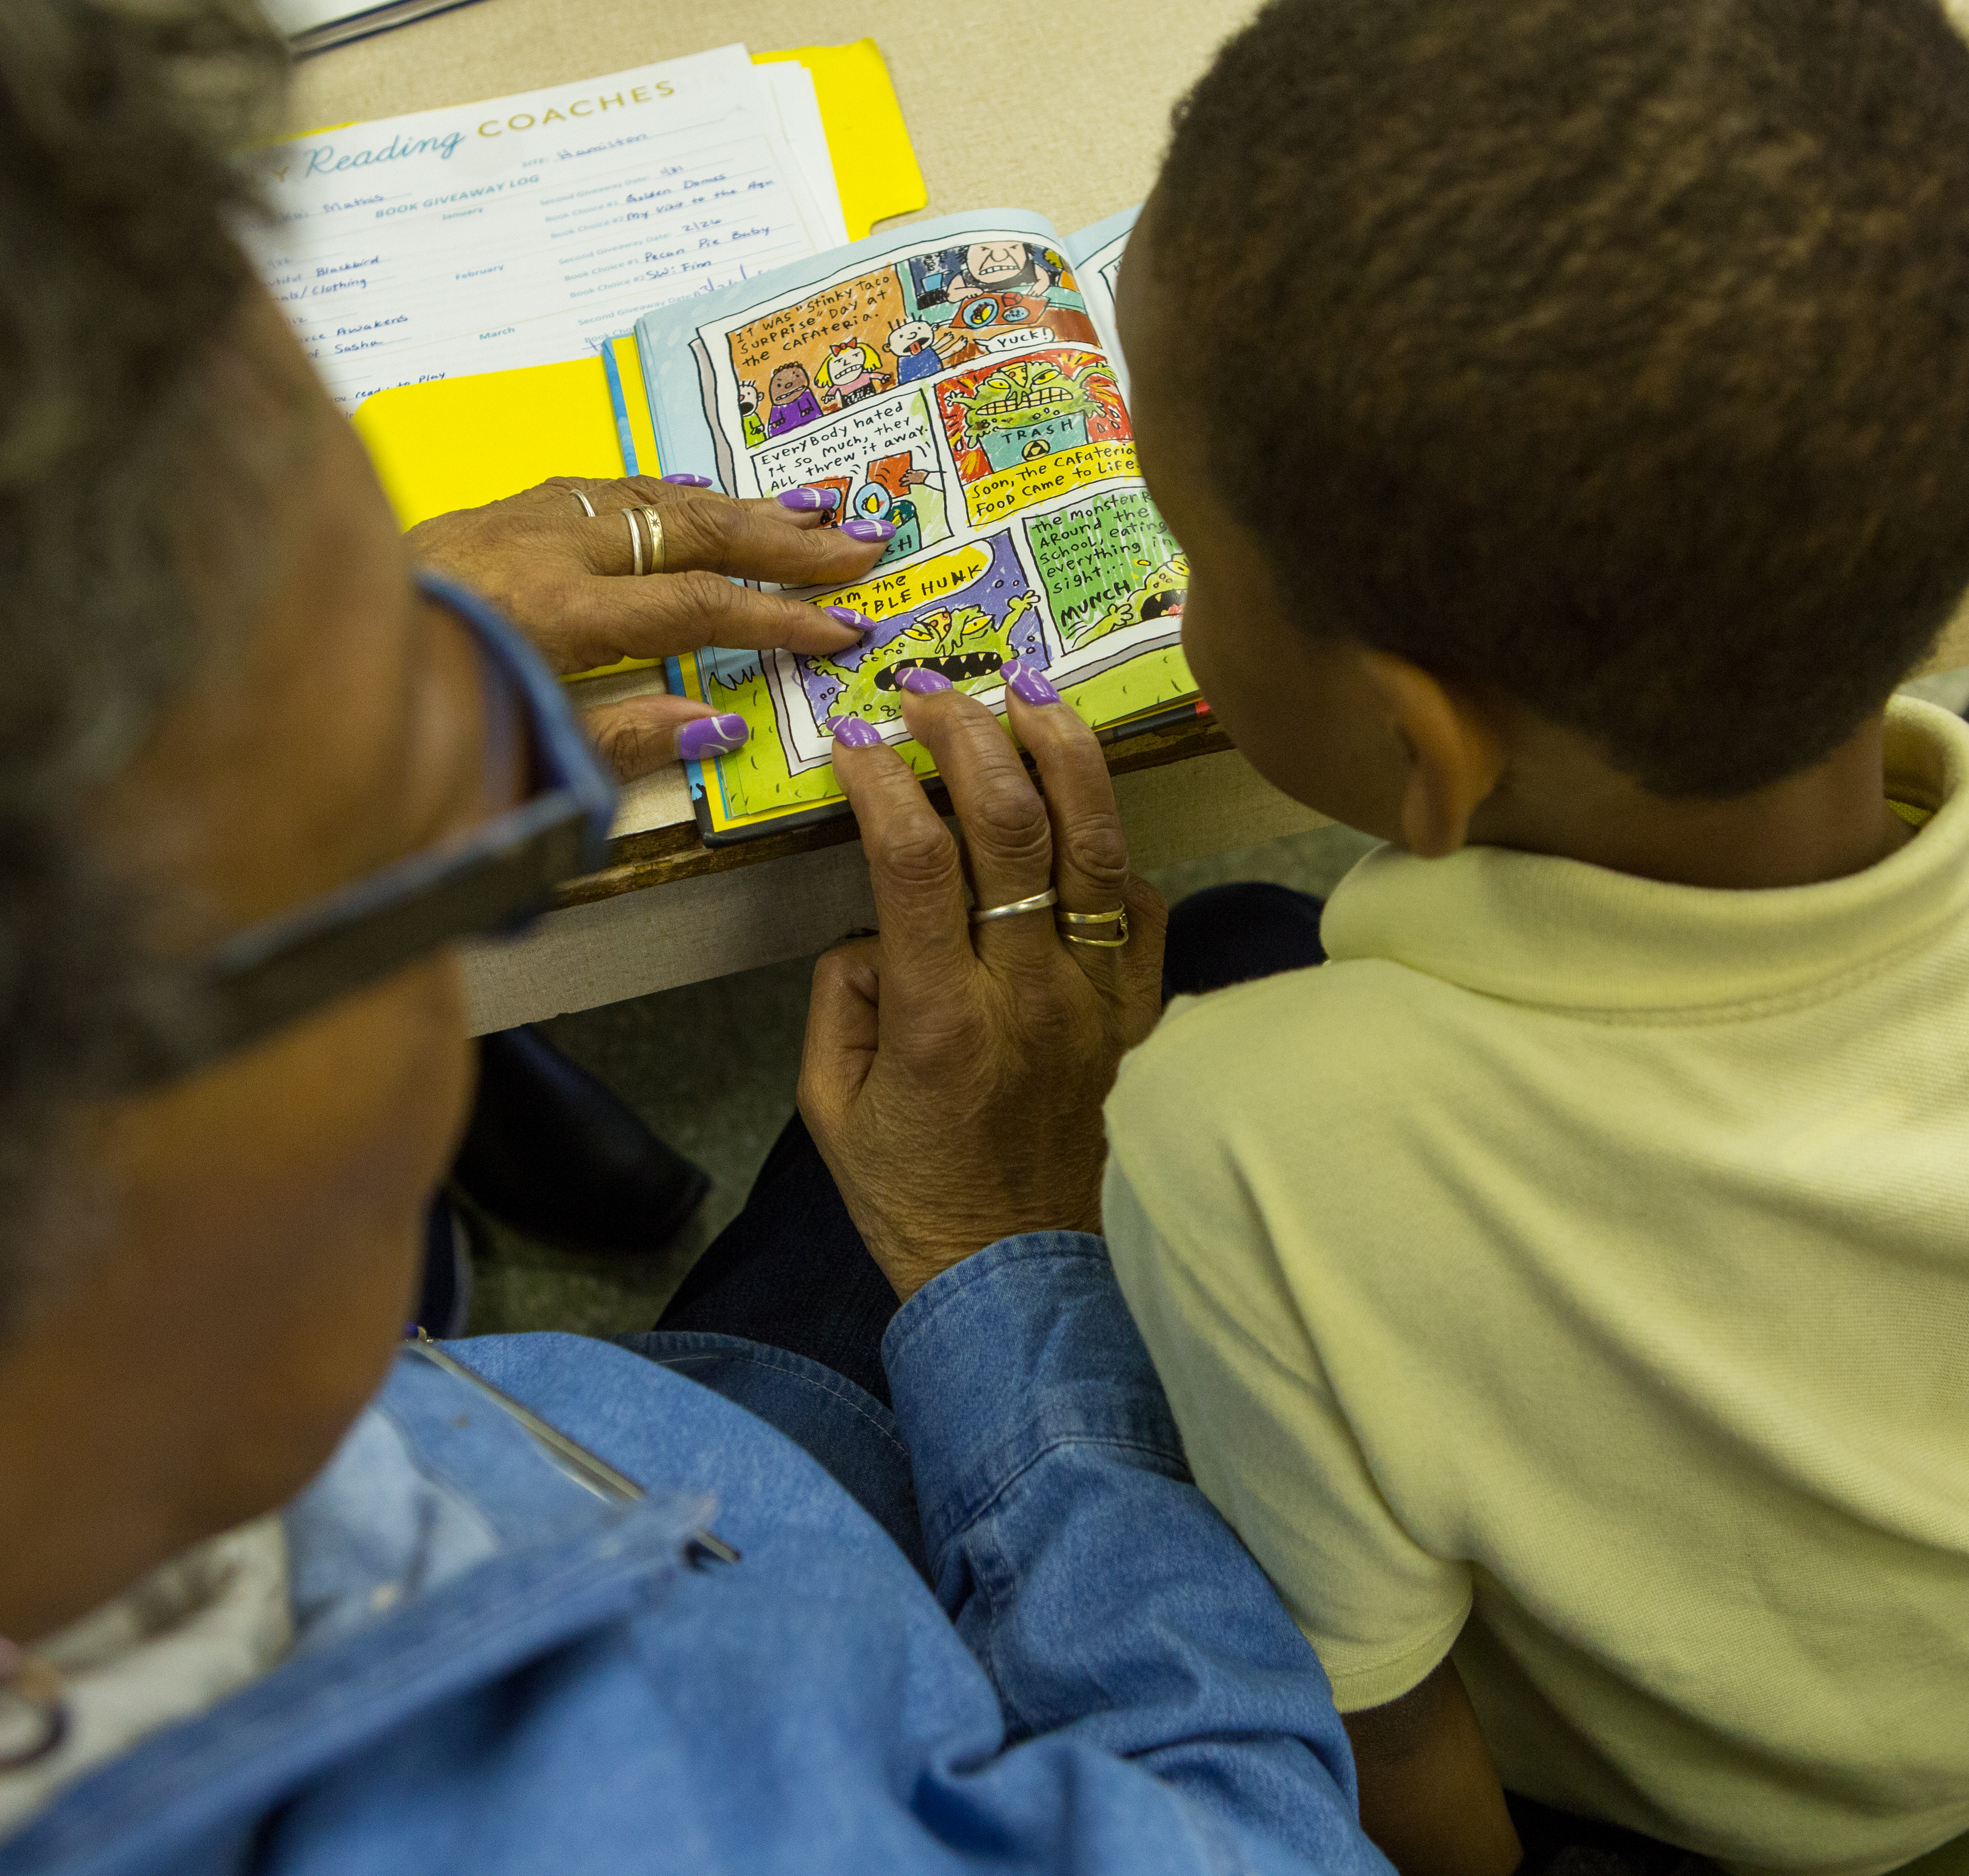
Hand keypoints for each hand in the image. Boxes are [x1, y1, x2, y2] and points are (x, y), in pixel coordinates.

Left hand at [405, 475, 887, 778]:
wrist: (276, 659)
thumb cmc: (394, 727)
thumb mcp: (511, 753)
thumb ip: (620, 740)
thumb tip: (720, 724)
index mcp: (550, 609)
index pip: (697, 607)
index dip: (781, 621)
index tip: (845, 632)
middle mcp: (540, 544)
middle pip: (691, 529)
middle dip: (786, 540)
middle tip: (864, 544)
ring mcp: (514, 517)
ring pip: (650, 493)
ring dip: (736, 504)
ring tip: (809, 508)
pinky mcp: (488, 511)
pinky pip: (600, 487)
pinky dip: (663, 490)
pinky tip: (695, 493)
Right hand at [796, 669, 1167, 1299]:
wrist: (1017, 1278)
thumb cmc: (913, 1195)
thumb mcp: (830, 1105)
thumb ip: (840, 997)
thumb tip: (874, 924)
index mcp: (941, 1022)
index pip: (915, 860)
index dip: (882, 780)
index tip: (856, 737)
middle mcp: (1029, 997)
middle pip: (1016, 827)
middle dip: (970, 736)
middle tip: (933, 691)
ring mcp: (1097, 1002)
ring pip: (1097, 845)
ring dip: (1061, 753)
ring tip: (1026, 690)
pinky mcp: (1138, 1014)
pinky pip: (1138, 908)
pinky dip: (1112, 847)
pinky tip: (1081, 808)